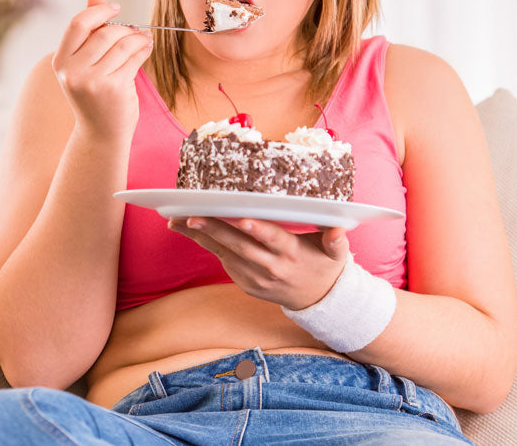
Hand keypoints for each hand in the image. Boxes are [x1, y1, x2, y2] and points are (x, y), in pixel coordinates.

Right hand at [52, 0, 153, 140]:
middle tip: (136, 32)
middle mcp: (72, 71)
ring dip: (138, 38)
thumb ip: (91, 27)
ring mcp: (92, 81)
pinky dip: (144, 50)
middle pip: (104, 33)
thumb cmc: (94, 94)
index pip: (78, 24)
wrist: (101, 134)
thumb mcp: (86, 61)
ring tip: (144, 40)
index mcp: (60, 61)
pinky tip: (146, 49)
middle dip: (124, 29)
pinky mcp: (114, 88)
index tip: (117, 9)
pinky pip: (134, 57)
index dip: (100, 12)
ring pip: (122, 43)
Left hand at [168, 216, 349, 309]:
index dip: (258, 230)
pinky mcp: (246, 283)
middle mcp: (271, 267)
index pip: (273, 240)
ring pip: (224, 254)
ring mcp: (256, 277)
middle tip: (191, 215)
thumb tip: (340, 229)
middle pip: (240, 246)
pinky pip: (223, 261)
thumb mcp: (336, 254)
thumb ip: (337, 241)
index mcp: (292, 254)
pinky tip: (187, 229)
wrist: (318, 300)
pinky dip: (206, 245)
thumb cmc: (324, 265)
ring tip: (176, 219)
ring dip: (200, 236)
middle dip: (215, 230)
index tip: (242, 219)